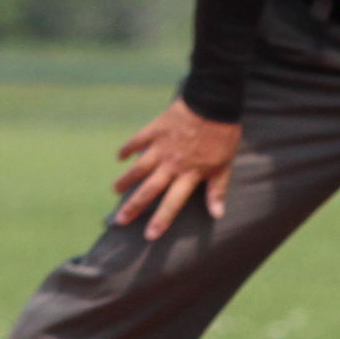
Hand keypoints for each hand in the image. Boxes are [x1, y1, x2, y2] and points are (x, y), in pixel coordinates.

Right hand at [109, 98, 239, 236]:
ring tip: (115, 190)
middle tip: (119, 220)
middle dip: (134, 206)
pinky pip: (137, 141)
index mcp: (189, 174)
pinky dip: (127, 149)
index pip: (172, 203)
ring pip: (138, 167)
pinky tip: (119, 156)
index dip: (161, 220)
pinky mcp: (155, 129)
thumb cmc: (223, 136)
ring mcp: (161, 146)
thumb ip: (217, 190)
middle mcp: (171, 164)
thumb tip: (217, 215)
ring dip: (126, 180)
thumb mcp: (224, 166)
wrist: (213, 103)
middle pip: (149, 189)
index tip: (149, 235)